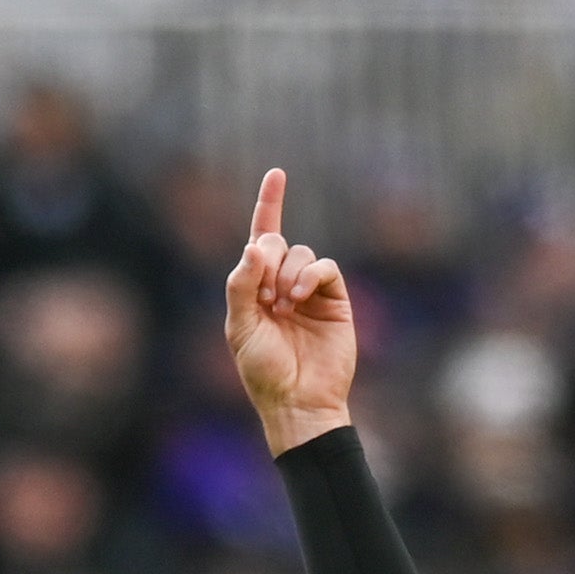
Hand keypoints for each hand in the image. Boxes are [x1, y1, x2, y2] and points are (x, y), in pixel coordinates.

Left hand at [223, 169, 354, 453]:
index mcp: (255, 287)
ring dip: (288, 273)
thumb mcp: (239, 327)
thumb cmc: (263, 370)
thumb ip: (242, 285)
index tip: (277, 174)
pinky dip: (309, 275)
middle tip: (266, 297)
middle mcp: (282, 283)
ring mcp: (310, 290)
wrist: (298, 399)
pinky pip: (324, 267)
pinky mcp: (335, 299)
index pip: (262, 236)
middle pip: (278, 241)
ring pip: (301, 252)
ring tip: (284, 306)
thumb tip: (257, 245)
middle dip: (268, 260)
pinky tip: (299, 299)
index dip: (269, 204)